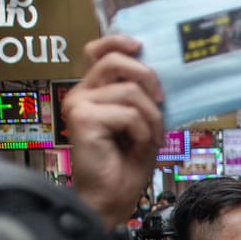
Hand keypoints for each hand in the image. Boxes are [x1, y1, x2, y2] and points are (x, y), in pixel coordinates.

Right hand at [62, 36, 164, 227]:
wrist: (111, 198)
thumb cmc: (126, 164)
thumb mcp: (142, 122)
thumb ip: (143, 96)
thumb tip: (161, 72)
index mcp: (93, 91)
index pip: (97, 50)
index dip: (118, 41)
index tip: (140, 46)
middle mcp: (81, 93)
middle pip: (115, 60)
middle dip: (146, 77)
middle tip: (160, 100)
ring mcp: (79, 105)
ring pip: (129, 90)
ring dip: (150, 116)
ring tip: (150, 137)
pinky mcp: (83, 119)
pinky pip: (127, 113)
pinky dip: (143, 130)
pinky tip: (138, 145)